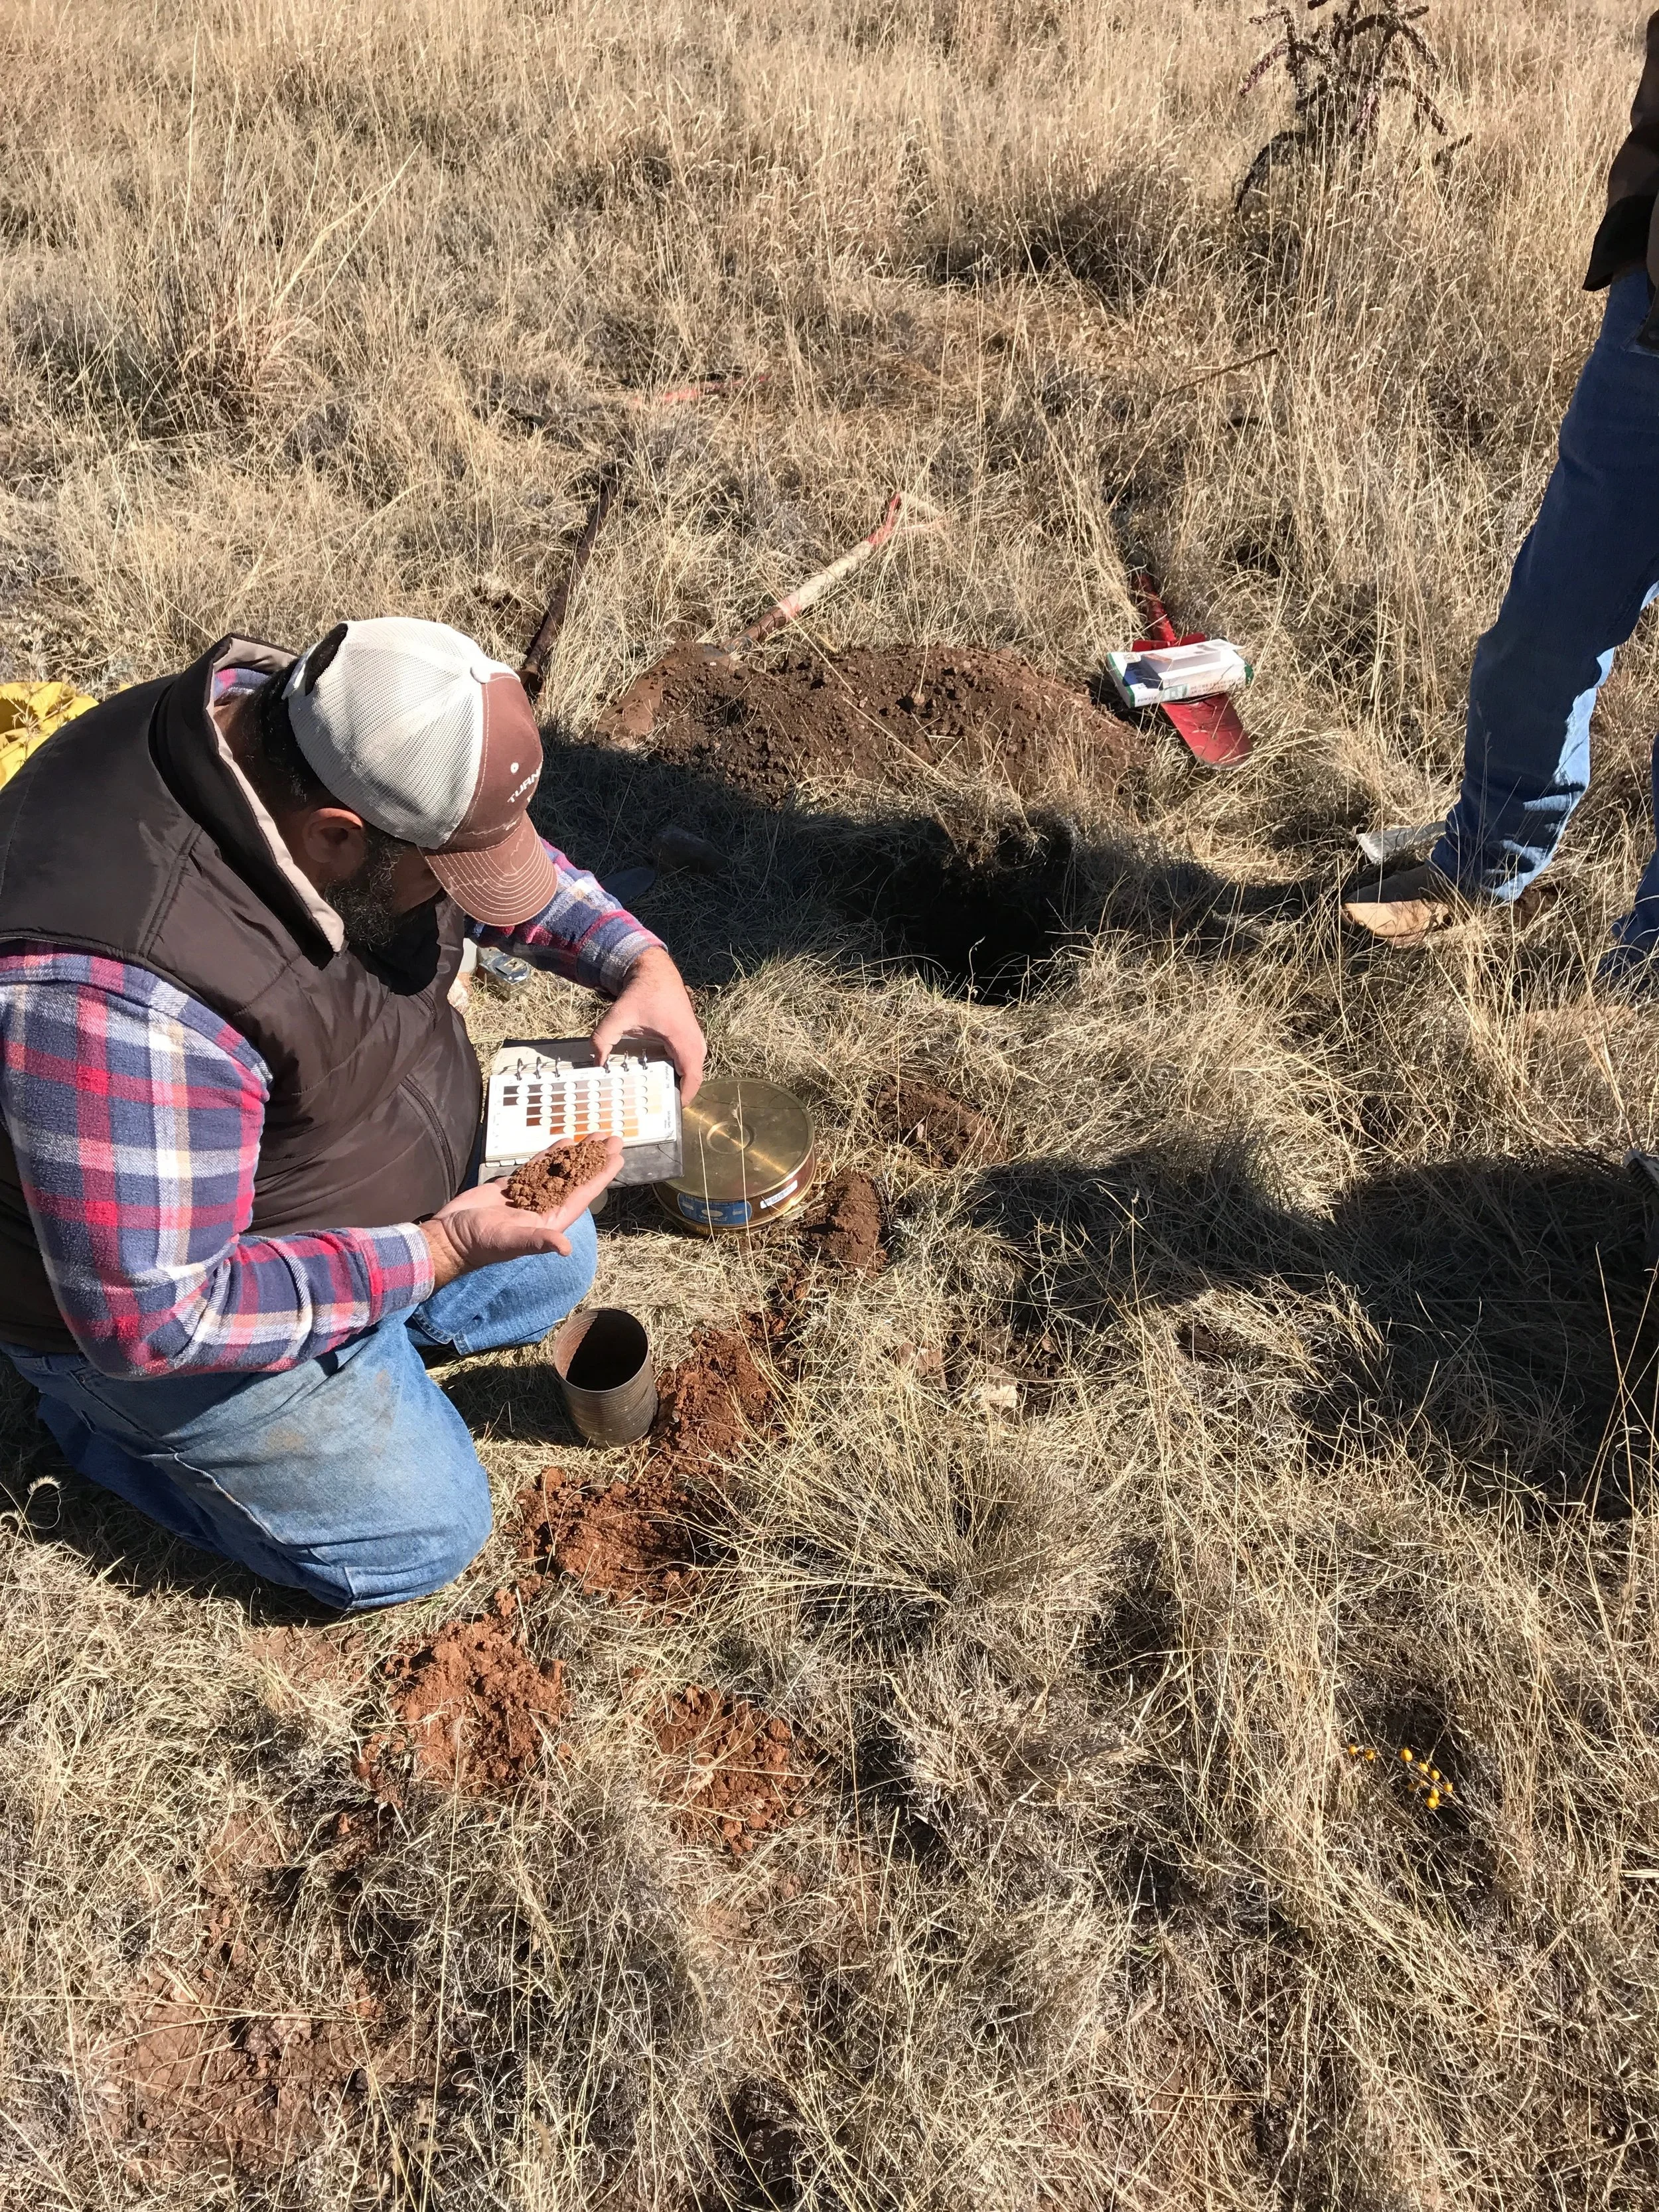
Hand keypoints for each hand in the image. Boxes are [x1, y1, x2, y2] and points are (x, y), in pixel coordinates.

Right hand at [421, 1135, 622, 1289]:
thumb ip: (538, 1241)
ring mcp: (530, 1194)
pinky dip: (552, 1154)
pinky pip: (539, 1166)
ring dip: (579, 1154)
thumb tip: (564, 1248)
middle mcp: (546, 1205)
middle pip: (578, 1177)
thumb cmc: (481, 1243)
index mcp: (551, 1219)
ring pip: (561, 1169)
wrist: (452, 1237)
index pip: (584, 1193)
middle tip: (613, 1137)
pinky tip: (565, 1142)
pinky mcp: (514, 1185)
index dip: (602, 1175)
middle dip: (596, 1158)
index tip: (618, 1157)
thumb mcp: (512, 1241)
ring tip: (595, 1136)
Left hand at [590, 945, 706, 1101]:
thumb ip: (603, 1038)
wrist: (655, 970)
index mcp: (684, 1040)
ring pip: (693, 1070)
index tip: (670, 1111)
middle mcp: (695, 1042)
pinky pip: (689, 1061)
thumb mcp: (619, 1015)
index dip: (685, 1098)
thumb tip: (595, 1062)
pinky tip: (660, 1076)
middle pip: (694, 1077)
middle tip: (659, 1107)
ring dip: (679, 1082)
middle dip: (679, 1094)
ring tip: (659, 1095)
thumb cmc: (643, 992)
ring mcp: (695, 1039)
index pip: (693, 1078)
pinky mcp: (690, 1036)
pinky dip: (678, 1071)